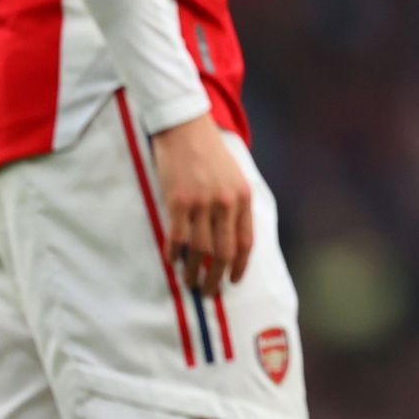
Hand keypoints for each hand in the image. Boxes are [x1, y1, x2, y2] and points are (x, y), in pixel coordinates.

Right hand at [152, 113, 254, 296]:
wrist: (186, 127)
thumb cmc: (209, 151)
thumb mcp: (233, 175)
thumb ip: (235, 204)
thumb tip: (231, 237)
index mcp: (243, 197)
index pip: (245, 241)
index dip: (239, 266)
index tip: (233, 281)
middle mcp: (225, 202)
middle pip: (223, 251)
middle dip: (217, 277)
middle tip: (209, 291)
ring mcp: (201, 203)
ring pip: (200, 250)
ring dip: (194, 272)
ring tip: (190, 284)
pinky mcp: (178, 201)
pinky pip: (178, 237)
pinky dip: (175, 254)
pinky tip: (173, 262)